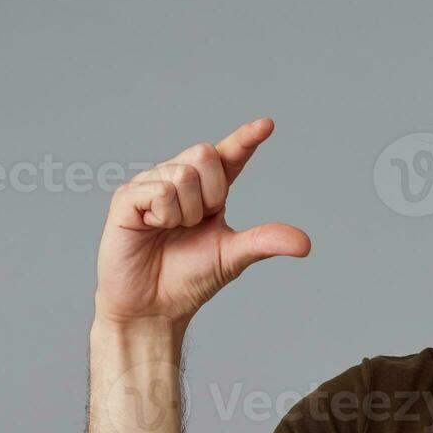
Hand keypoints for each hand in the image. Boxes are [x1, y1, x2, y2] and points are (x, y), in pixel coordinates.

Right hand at [94, 117, 310, 327]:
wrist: (154, 307)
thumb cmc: (188, 280)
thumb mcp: (233, 256)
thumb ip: (265, 241)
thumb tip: (305, 243)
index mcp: (207, 192)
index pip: (228, 157)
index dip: (246, 139)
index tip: (267, 125)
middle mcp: (178, 181)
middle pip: (205, 154)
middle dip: (210, 194)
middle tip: (194, 225)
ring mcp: (150, 186)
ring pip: (183, 173)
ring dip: (185, 212)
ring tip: (169, 232)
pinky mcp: (126, 198)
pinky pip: (159, 190)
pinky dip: (164, 214)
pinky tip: (152, 229)